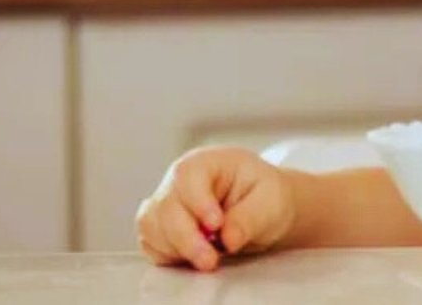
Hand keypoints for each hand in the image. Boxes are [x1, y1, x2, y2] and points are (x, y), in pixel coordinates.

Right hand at [136, 146, 297, 270]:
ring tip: (208, 259)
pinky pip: (151, 243)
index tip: (216, 225)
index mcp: (207, 163)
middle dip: (186, 237)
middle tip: (210, 259)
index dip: (198, 202)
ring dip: (175, 249)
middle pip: (166, 205)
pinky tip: (192, 258)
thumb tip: (229, 238)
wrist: (265, 211)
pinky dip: (168, 256)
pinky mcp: (162, 229)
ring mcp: (168, 204)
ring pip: (152, 226)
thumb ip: (250, 218)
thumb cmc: (267, 196)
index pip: (188, 176)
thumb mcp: (270, 201)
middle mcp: (180, 182)